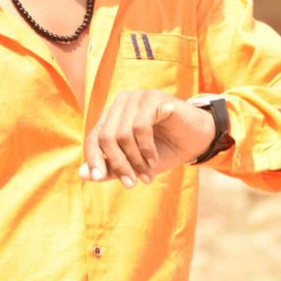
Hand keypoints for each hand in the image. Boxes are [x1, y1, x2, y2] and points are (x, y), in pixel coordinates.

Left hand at [80, 90, 214, 186]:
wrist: (197, 140)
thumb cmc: (164, 150)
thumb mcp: (135, 164)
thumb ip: (110, 168)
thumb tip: (83, 174)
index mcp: (113, 115)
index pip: (93, 137)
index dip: (94, 158)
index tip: (99, 178)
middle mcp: (122, 102)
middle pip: (106, 136)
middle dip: (117, 164)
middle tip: (130, 183)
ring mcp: (138, 98)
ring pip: (122, 134)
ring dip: (134, 159)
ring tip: (146, 172)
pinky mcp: (154, 98)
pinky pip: (140, 128)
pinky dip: (146, 149)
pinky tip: (154, 159)